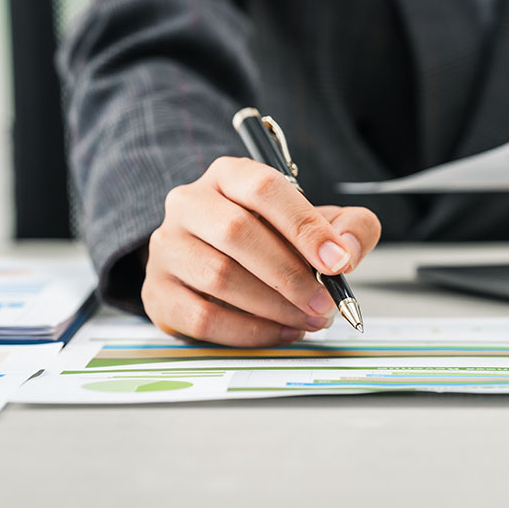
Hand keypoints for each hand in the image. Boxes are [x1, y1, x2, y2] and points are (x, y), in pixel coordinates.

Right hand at [141, 156, 380, 345]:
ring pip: (219, 277)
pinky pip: (203, 317)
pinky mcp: (158, 292)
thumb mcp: (320, 225)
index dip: (304, 226)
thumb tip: (348, 250)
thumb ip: (350, 227)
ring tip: (309, 319)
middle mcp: (189, 203)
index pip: (263, 187)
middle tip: (325, 303)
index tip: (338, 261)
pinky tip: (282, 332)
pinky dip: (250, 332)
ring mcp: (167, 247)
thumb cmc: (274, 241)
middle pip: (237, 233)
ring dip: (274, 306)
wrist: (219, 269)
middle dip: (290, 274)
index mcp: (228, 175)